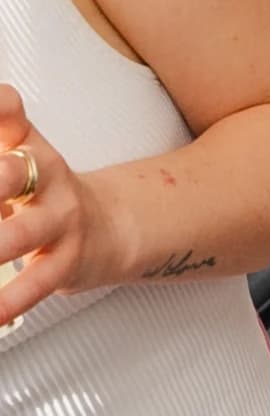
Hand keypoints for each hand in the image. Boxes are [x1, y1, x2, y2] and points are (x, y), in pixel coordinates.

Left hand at [0, 97, 101, 325]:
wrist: (114, 226)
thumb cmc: (44, 192)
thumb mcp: (19, 152)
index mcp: (27, 147)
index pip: (7, 114)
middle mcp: (46, 179)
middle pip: (13, 173)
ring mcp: (60, 221)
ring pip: (22, 234)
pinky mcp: (68, 261)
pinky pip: (37, 282)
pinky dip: (10, 300)